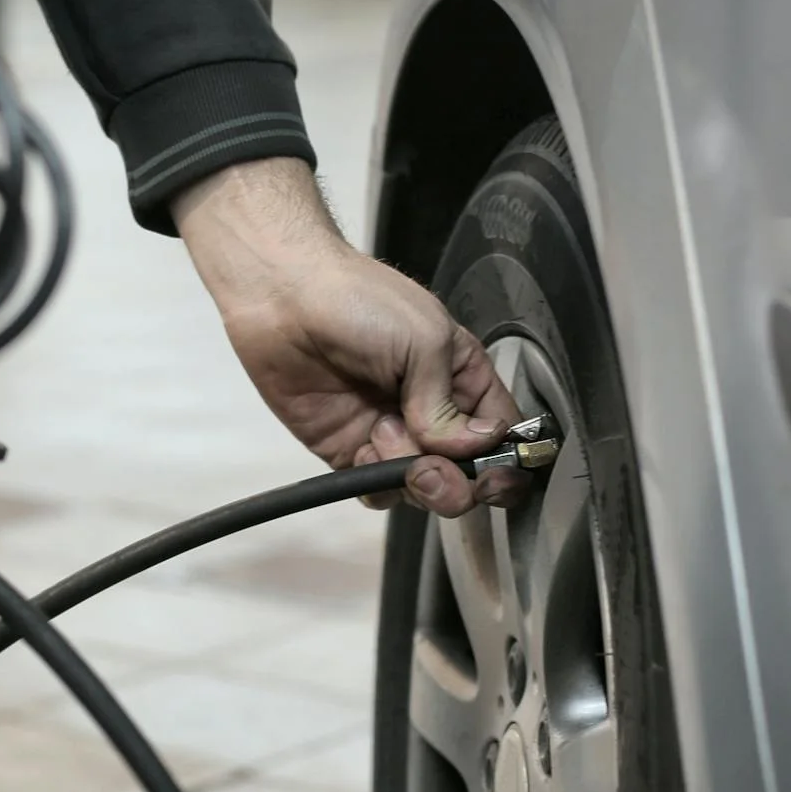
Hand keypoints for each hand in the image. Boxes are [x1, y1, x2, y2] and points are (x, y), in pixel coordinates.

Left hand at [173, 158, 526, 516]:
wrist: (284, 299)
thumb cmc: (360, 302)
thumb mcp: (425, 340)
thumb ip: (448, 405)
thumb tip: (471, 451)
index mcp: (464, 379)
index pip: (504, 436)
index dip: (506, 462)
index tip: (491, 471)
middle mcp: (434, 413)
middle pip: (469, 475)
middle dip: (457, 482)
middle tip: (431, 466)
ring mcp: (393, 435)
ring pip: (426, 489)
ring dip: (413, 478)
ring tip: (383, 435)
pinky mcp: (351, 452)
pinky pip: (380, 492)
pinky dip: (378, 484)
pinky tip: (364, 448)